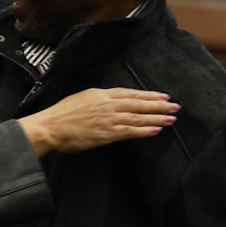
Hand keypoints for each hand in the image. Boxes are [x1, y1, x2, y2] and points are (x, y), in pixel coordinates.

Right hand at [18, 88, 179, 155]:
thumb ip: (96, 100)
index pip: (129, 93)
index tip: (162, 96)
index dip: (148, 95)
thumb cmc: (60, 115)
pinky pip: (131, 131)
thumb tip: (108, 103)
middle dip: (158, 104)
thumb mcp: (79, 99)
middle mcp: (107, 104)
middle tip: (175, 106)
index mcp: (100, 94)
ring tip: (172, 118)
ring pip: (138, 117)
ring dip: (157, 117)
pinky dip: (145, 130)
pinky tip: (157, 130)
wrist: (50, 127)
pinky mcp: (107, 134)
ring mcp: (109, 119)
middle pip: (138, 103)